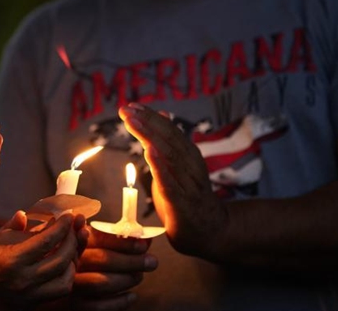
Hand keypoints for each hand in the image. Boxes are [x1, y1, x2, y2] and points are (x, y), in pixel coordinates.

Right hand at [0, 211, 80, 304]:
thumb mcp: (2, 234)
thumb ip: (22, 224)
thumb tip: (41, 213)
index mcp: (13, 259)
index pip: (47, 240)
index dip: (62, 226)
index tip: (69, 215)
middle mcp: (23, 279)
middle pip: (60, 259)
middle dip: (72, 240)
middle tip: (74, 228)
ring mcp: (29, 294)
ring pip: (65, 279)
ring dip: (72, 260)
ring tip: (71, 245)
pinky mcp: (32, 301)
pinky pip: (59, 290)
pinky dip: (67, 275)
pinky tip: (65, 262)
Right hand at [67, 225, 155, 309]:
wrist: (57, 284)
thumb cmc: (81, 262)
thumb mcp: (93, 246)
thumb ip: (118, 242)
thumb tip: (146, 240)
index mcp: (75, 241)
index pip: (100, 238)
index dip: (124, 242)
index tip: (143, 245)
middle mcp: (70, 262)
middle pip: (102, 259)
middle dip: (132, 261)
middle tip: (152, 261)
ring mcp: (71, 284)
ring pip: (102, 282)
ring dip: (127, 279)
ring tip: (139, 276)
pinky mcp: (74, 305)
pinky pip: (99, 306)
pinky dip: (120, 301)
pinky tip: (132, 296)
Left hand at [118, 103, 228, 257]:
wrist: (211, 231)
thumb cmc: (189, 196)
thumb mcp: (178, 165)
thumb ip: (169, 141)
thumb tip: (162, 114)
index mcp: (189, 156)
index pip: (170, 131)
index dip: (150, 117)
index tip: (130, 106)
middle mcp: (191, 166)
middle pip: (168, 139)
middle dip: (147, 123)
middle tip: (126, 110)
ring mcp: (189, 184)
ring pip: (169, 156)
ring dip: (150, 138)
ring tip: (134, 123)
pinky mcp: (183, 204)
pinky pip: (171, 183)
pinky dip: (160, 167)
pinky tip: (149, 153)